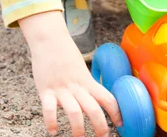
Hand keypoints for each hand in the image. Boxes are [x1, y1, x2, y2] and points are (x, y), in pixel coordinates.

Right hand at [20, 11, 121, 135]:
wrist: (49, 39)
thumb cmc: (65, 53)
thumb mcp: (80, 68)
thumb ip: (85, 83)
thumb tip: (94, 97)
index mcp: (87, 80)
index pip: (107, 97)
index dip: (116, 112)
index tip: (121, 123)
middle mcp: (77, 86)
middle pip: (93, 109)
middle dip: (100, 126)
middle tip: (103, 136)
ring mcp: (61, 88)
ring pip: (74, 112)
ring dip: (78, 128)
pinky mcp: (45, 89)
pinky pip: (49, 109)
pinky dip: (51, 122)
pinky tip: (53, 131)